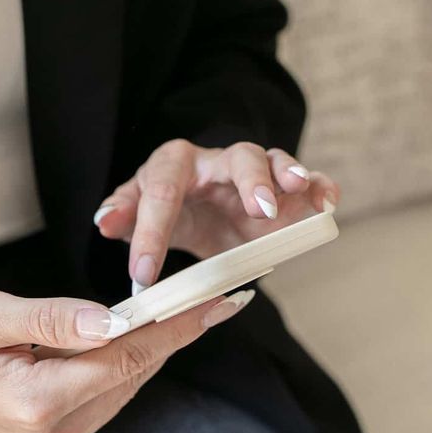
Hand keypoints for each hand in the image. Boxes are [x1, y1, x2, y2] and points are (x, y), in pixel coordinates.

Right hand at [0, 288, 252, 432]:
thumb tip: (110, 320)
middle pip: (131, 375)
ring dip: (152, 350)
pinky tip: (138, 337)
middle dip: (172, 335)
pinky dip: (125, 365)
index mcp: (36, 404)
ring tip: (186, 312)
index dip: (174, 328)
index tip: (214, 304)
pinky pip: (107, 397)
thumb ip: (50, 319)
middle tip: (213, 300)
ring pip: (124, 387)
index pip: (123, 359)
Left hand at [93, 139, 340, 293]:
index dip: (150, 233)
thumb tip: (104, 221)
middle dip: (248, 180)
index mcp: (172, 166)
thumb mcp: (138, 216)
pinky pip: (307, 180)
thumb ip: (123, 217)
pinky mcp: (284, 190)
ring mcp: (254, 173)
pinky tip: (327, 203)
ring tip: (298, 189)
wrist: (202, 210)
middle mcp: (216, 162)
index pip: (160, 192)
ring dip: (287, 173)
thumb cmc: (168, 211)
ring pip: (273, 161)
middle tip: (258, 209)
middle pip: (235, 157)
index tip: (143, 275)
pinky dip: (320, 186)